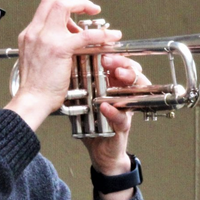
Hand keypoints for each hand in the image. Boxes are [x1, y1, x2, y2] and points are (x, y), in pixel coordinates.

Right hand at [4, 0, 120, 130]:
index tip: (76, 7)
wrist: (32, 100)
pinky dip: (101, 34)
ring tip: (98, 15)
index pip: (46, 5)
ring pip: (65, 7)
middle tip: (89, 7)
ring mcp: (46, 38)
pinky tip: (110, 37)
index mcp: (30, 34)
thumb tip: (67, 38)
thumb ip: (47, 45)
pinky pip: (85, 35)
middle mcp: (36, 32)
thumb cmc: (36, 86)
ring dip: (85, 6)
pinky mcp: (59, 49)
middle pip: (54, 0)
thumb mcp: (36, 58)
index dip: (64, 1)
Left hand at [82, 55, 147, 199]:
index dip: (113, 55)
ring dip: (127, 81)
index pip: (119, 65)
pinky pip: (123, 118)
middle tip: (110, 59)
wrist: (99, 151)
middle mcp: (124, 96)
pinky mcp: (123, 127)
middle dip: (123, 63)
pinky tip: (106, 106)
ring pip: (135, 91)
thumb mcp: (84, 99)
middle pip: (132, 73)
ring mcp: (126, 110)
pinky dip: (115, 112)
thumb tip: (64, 61)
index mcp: (115, 86)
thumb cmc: (93, 123)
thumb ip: (77, 82)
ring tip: (117, 75)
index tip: (101, 48)